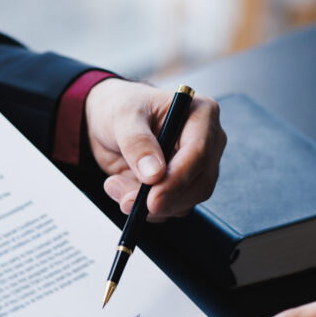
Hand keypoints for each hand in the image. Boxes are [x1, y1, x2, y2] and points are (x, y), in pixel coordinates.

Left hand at [84, 79, 225, 220]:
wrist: (109, 121)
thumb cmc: (121, 107)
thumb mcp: (122, 117)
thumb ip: (137, 143)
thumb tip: (154, 174)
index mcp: (201, 114)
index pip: (199, 154)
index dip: (176, 180)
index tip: (152, 199)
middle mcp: (206, 142)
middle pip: (199, 184)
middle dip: (162, 199)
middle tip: (126, 200)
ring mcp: (196, 167)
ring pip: (185, 202)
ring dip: (147, 205)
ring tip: (115, 184)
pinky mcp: (182, 186)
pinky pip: (170, 208)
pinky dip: (145, 208)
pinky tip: (123, 188)